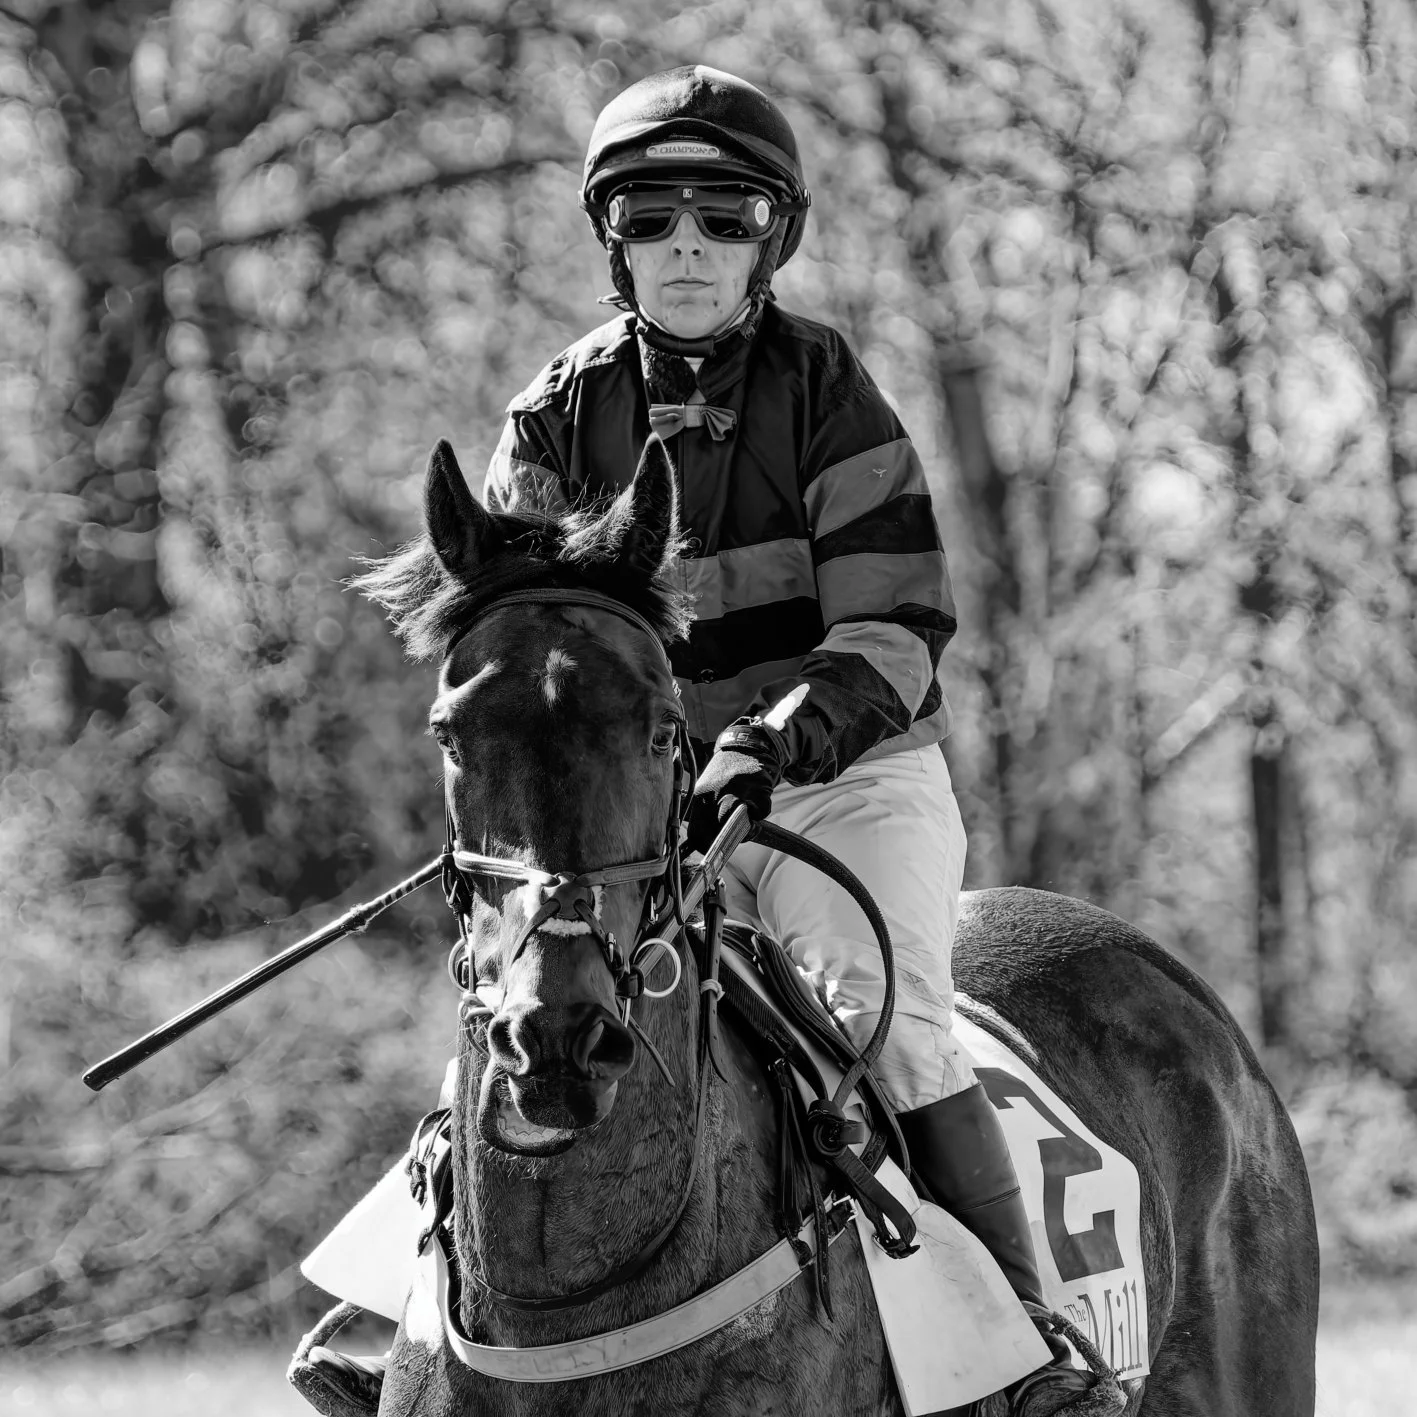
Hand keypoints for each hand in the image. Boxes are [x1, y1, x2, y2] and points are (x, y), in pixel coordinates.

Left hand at [685, 718, 790, 854]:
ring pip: (745, 823)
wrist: (744, 747)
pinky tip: (755, 799)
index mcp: (701, 797)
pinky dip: (761, 811)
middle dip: (731, 837)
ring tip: (747, 814)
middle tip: (736, 832)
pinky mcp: (759, 786)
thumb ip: (706, 816)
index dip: (707, 844)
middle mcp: (718, 793)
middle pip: (723, 831)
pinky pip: (762, 811)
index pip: (699, 833)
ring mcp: (740, 789)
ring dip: (749, 826)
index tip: (716, 846)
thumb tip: (709, 844)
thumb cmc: (723, 776)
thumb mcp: (706, 791)